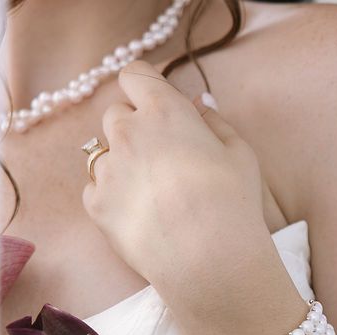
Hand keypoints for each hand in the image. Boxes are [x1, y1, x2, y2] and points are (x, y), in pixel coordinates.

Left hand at [82, 61, 264, 288]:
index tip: (155, 99)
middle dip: (135, 127)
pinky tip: (143, 215)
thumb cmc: (232, 203)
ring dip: (123, 164)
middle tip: (162, 155)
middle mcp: (127, 133)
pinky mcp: (95, 204)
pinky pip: (96, 188)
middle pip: (116, 113)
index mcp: (164, 112)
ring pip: (104, 154)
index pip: (134, 74)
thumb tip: (197, 106)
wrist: (209, 259)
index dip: (144, 85)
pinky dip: (114, 196)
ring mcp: (106, 169)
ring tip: (154, 193)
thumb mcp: (240, 154)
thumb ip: (214, 122)